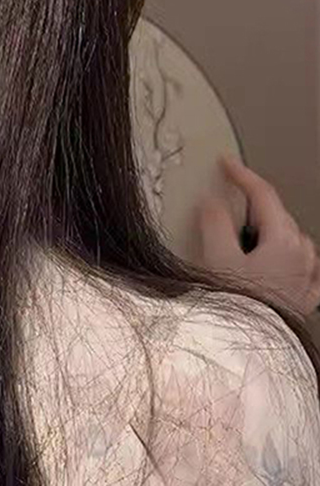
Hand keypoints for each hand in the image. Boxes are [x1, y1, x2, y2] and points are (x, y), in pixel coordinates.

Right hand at [192, 156, 319, 316]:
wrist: (252, 355)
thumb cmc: (237, 310)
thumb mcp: (216, 258)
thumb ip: (214, 222)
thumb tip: (213, 202)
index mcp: (284, 240)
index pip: (263, 194)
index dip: (241, 174)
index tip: (226, 163)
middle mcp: (303, 256)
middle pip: (277, 215)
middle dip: (252, 203)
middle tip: (226, 197)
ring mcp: (307, 278)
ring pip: (289, 238)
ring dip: (266, 229)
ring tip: (242, 236)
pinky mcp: (304, 298)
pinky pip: (299, 266)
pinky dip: (282, 255)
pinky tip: (272, 261)